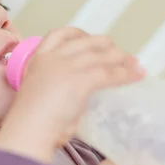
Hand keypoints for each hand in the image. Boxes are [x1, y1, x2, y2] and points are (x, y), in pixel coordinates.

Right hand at [0, 28, 144, 162]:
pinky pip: (110, 73)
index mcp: (38, 60)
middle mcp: (53, 58)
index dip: (78, 34)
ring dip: (122, 60)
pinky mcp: (81, 80)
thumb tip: (77, 103)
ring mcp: (67, 67)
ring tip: (135, 65)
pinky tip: (136, 77)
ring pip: (102, 56)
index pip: (59, 35)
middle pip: (87, 42)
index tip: (90, 38)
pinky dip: (126, 74)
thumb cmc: (31, 124)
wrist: (28, 130)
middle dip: (107, 46)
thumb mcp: (39, 97)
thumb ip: (57, 91)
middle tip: (120, 54)